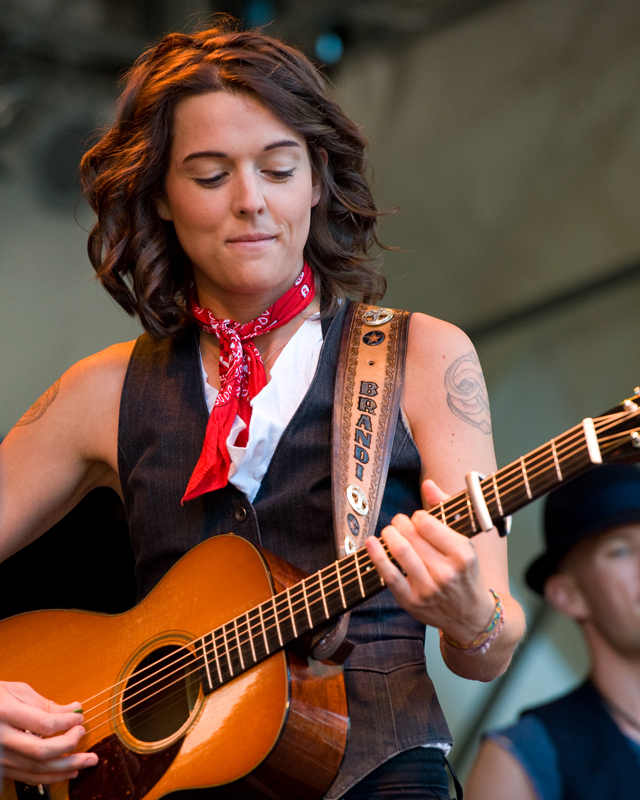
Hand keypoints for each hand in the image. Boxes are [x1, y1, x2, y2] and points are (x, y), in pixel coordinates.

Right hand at [0, 681, 97, 785]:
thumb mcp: (18, 692)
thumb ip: (46, 704)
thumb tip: (75, 710)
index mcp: (7, 713)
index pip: (44, 724)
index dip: (67, 722)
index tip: (79, 718)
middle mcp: (1, 739)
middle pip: (41, 751)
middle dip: (69, 746)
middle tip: (83, 735)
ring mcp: (0, 757)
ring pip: (36, 769)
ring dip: (66, 767)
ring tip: (88, 760)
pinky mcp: (2, 768)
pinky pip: (28, 777)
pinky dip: (51, 776)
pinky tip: (68, 771)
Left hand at [365, 479, 495, 642]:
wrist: (471, 617)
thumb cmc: (467, 573)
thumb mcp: (465, 541)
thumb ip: (447, 510)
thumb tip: (428, 485)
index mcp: (463, 554)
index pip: (428, 523)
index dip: (417, 516)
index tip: (418, 519)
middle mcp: (447, 572)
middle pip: (411, 535)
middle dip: (400, 523)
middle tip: (399, 522)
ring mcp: (429, 589)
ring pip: (400, 552)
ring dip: (389, 535)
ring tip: (389, 531)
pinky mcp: (412, 601)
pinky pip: (389, 575)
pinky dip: (377, 556)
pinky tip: (371, 543)